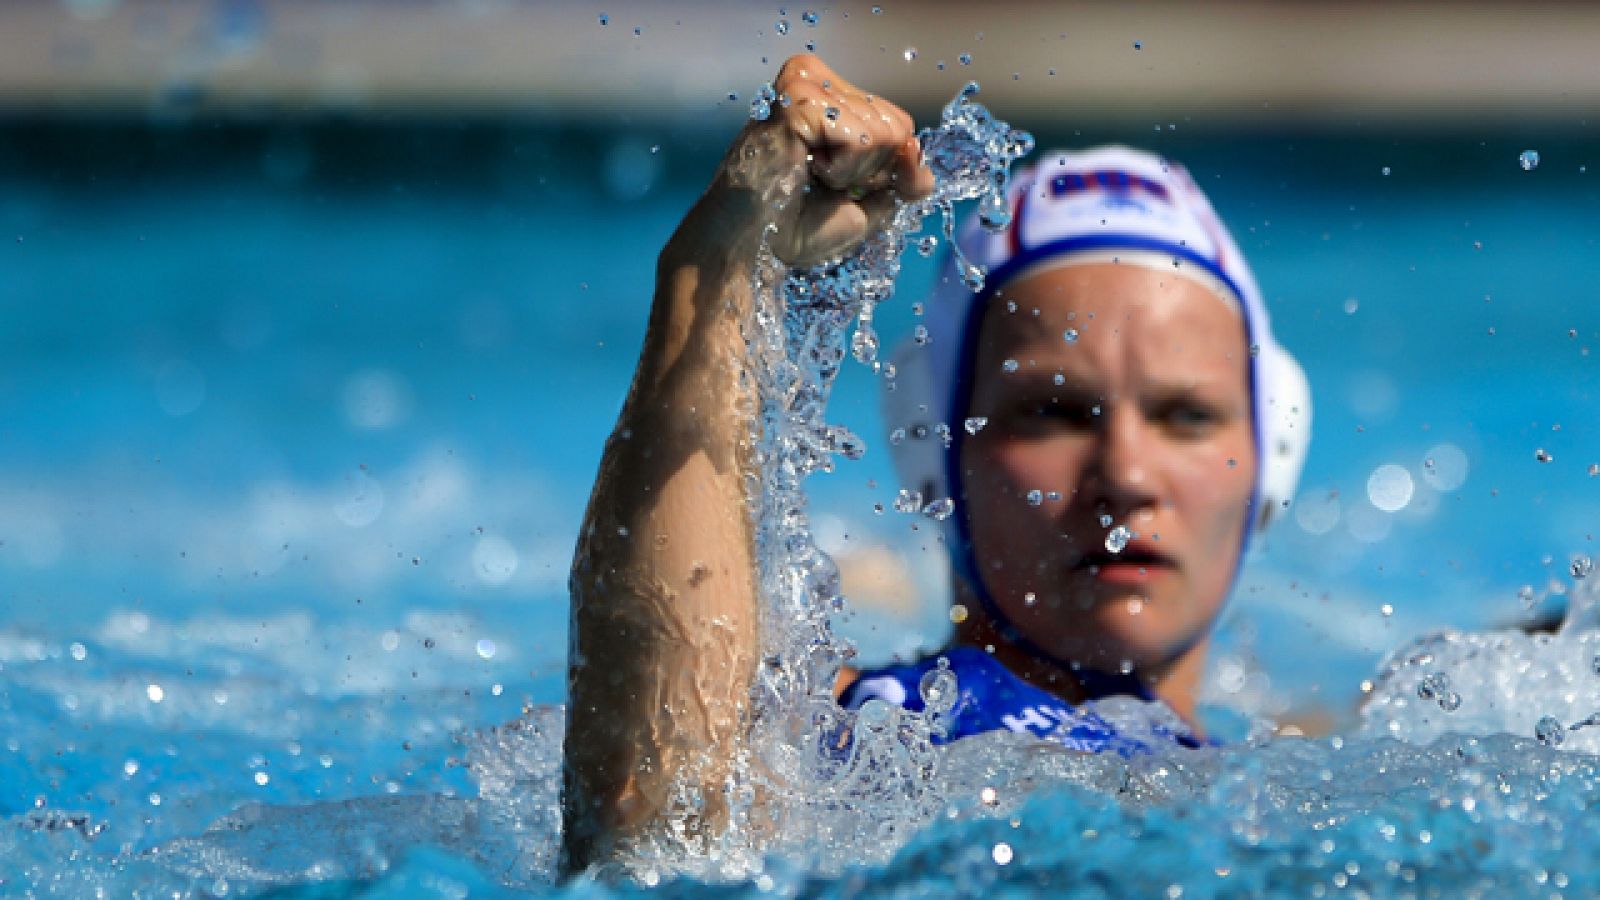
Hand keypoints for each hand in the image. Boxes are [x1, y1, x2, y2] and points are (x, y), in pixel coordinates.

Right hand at [688, 54, 934, 268]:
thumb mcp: (867, 205)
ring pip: (888, 132)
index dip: (886, 171)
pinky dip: (842, 171)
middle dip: (871, 172)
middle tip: (818, 182)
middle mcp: (816, 78)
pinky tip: (804, 168)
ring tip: (807, 175)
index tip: (836, 186)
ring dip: (853, 174)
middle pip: (899, 126)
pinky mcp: (801, 98)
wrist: (750, 246)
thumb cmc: (793, 226)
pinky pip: (864, 139)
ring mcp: (808, 84)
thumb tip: (921, 158)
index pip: (899, 124)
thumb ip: (903, 180)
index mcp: (826, 94)